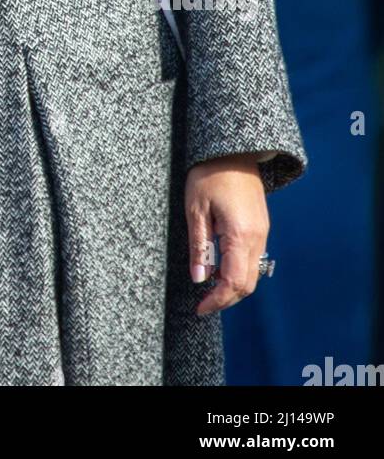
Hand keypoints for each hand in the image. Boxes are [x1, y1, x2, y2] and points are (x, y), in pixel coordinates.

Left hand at [185, 152, 269, 315]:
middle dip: (226, 298)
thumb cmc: (210, 174)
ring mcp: (262, 232)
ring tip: (209, 286)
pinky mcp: (261, 226)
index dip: (217, 300)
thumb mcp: (196, 209)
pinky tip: (219, 266)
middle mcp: (257, 237)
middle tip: (203, 303)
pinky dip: (238, 270)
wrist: (234, 149)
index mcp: (241, 234)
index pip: (234, 282)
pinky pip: (253, 258)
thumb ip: (198, 246)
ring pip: (253, 273)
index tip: (200, 308)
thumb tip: (199, 278)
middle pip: (247, 284)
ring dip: (233, 285)